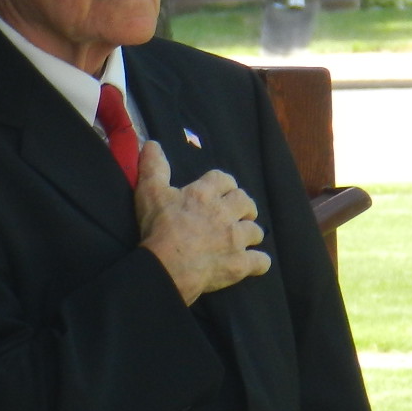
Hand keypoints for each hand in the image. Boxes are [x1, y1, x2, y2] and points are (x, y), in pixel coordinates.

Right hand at [134, 141, 271, 303]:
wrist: (165, 267)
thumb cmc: (158, 229)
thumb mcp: (150, 192)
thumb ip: (154, 167)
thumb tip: (152, 143)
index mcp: (205, 194)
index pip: (225, 179)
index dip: (224, 184)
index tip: (220, 191)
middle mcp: (225, 213)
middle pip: (246, 201)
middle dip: (243, 206)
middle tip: (234, 214)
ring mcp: (235, 240)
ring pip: (256, 231)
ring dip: (250, 233)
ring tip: (242, 238)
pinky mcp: (240, 264)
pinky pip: (261, 262)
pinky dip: (259, 262)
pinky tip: (252, 263)